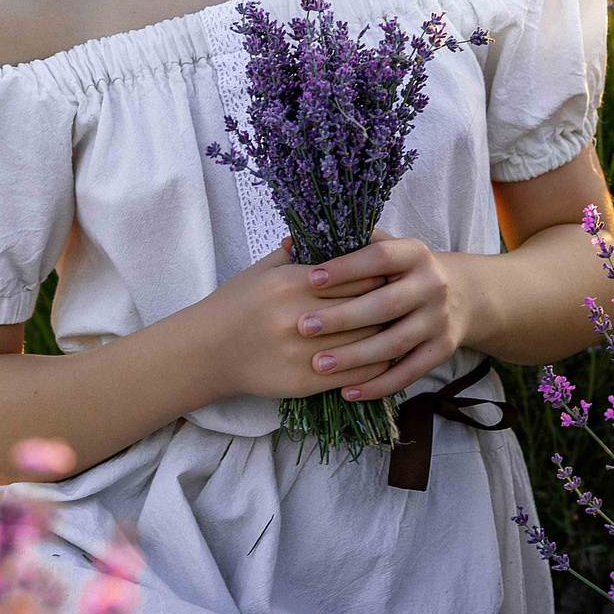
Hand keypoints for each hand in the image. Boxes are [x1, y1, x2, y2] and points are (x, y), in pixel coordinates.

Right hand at [202, 237, 394, 402]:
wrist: (207, 351)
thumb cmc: (235, 304)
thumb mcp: (261, 269)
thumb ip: (296, 253)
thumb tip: (329, 232)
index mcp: (291, 282)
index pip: (353, 274)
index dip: (378, 274)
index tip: (391, 273)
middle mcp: (299, 316)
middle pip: (364, 306)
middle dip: (388, 302)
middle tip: (405, 298)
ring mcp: (304, 351)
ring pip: (365, 341)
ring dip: (387, 334)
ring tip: (402, 327)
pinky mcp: (306, 381)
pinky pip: (354, 374)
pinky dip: (376, 367)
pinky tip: (385, 358)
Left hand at [296, 228, 470, 401]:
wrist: (462, 295)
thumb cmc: (402, 272)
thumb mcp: (385, 248)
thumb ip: (343, 247)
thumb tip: (288, 244)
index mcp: (414, 254)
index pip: (379, 257)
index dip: (346, 268)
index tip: (310, 279)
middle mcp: (432, 285)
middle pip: (385, 304)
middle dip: (342, 317)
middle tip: (304, 327)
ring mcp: (439, 320)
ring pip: (395, 342)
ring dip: (355, 356)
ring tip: (318, 364)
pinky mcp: (442, 350)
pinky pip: (409, 373)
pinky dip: (378, 385)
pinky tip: (347, 391)